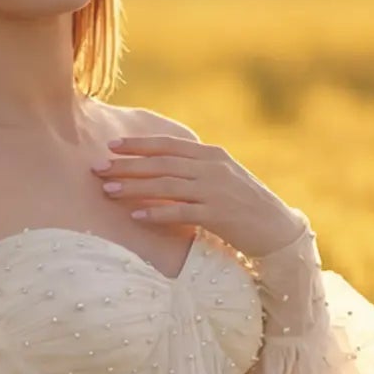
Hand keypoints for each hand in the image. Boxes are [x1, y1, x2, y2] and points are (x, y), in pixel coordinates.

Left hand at [91, 132, 308, 259]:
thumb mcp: (221, 180)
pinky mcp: (218, 215)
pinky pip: (180, 212)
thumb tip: (163, 169)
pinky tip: (136, 217)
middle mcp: (212, 168)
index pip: (168, 145)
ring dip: (134, 188)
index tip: (112, 146)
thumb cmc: (244, 207)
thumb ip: (195, 171)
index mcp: (211, 155)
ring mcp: (215, 190)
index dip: (138, 145)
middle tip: (98, 169)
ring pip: (166, 185)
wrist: (276, 228)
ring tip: (108, 192)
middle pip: (161, 163)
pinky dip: (156, 213)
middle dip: (127, 166)